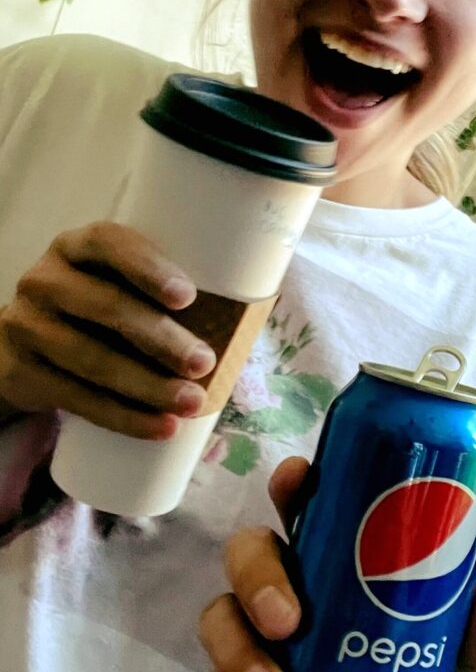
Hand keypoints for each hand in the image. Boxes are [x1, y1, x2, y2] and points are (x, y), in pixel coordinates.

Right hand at [0, 222, 215, 437]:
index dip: (148, 268)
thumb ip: (166, 289)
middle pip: (107, 307)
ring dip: (148, 386)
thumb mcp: (121, 283)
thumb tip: (256, 314)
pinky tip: (161, 428)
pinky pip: (75, 398)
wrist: (28, 346)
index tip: (188, 297)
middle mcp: (46, 280)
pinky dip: (123, 417)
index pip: (108, 243)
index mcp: (79, 247)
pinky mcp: (20, 374)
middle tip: (205, 362)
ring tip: (192, 402)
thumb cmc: (104, 307)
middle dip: (162, 339)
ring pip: (92, 359)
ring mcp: (27, 326)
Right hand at [200, 457, 475, 671]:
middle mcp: (282, 582)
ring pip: (218, 618)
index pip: (302, 501)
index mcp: (328, 553)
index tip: (298, 478)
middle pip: (248, 551)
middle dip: (259, 576)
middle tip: (288, 620)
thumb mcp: (450, 657)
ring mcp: (251, 634)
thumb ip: (470, 633)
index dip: (292, 482)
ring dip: (239, 655)